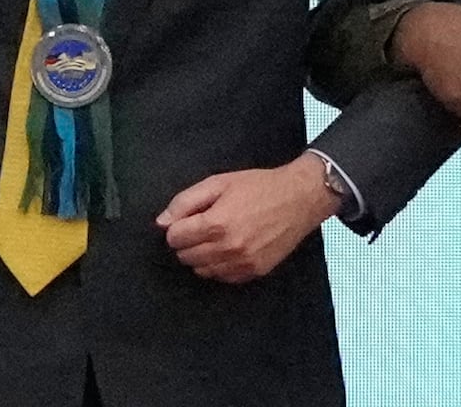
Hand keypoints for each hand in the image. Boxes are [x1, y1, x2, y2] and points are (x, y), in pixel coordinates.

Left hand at [157, 155, 340, 284]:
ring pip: (202, 270)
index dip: (177, 227)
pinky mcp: (254, 272)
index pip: (174, 238)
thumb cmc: (259, 187)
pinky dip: (219, 266)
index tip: (188, 219)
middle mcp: (227, 249)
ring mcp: (242, 263)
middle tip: (201, 226)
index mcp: (216, 224)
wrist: (299, 199)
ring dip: (201, 255)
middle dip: (187, 241)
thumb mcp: (218, 183)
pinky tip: (229, 248)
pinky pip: (222, 277)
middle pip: (185, 257)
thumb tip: (162, 221)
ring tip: (216, 236)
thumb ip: (185, 202)